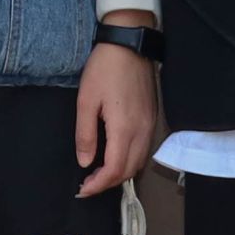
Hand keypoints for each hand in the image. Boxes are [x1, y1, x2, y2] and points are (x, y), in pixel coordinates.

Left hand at [74, 26, 159, 194]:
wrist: (129, 45)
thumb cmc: (105, 69)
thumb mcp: (86, 101)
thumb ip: (86, 135)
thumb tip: (85, 162)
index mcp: (124, 129)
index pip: (114, 170)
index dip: (98, 185)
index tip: (82, 190)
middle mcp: (142, 132)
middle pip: (129, 171)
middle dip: (108, 183)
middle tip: (87, 183)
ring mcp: (150, 126)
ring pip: (139, 163)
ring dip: (120, 173)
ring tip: (99, 173)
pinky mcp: (152, 119)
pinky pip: (144, 150)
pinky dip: (130, 160)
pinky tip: (115, 155)